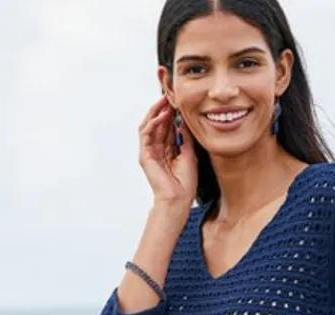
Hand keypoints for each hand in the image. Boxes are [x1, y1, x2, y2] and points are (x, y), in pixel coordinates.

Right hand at [139, 94, 197, 209]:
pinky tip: (161, 115)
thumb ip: (185, 137)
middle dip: (163, 108)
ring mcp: (150, 152)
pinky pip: (146, 134)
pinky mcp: (145, 156)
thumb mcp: (189, 153)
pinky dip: (152, 123)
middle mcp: (158, 149)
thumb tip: (184, 119)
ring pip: (150, 125)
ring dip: (156, 112)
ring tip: (165, 101)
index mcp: (169, 149)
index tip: (179, 100)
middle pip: (158, 123)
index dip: (172, 112)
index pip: (168, 126)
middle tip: (170, 94)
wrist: (178, 200)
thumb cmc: (185, 183)